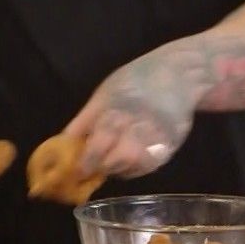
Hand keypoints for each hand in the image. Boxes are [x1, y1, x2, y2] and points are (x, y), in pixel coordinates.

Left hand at [65, 55, 196, 179]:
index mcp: (117, 109)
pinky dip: (135, 169)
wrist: (180, 74)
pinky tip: (128, 161)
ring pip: (132, 166)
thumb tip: (64, 142)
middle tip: (91, 167)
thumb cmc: (137, 80)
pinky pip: (149, 167)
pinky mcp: (172, 146)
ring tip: (110, 162)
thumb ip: (86, 119)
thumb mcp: (105, 92)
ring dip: (117, 169)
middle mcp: (138, 125)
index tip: (76, 169)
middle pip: (115, 159)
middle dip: (100, 167)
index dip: (85, 162)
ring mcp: (157, 137)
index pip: (98, 144)